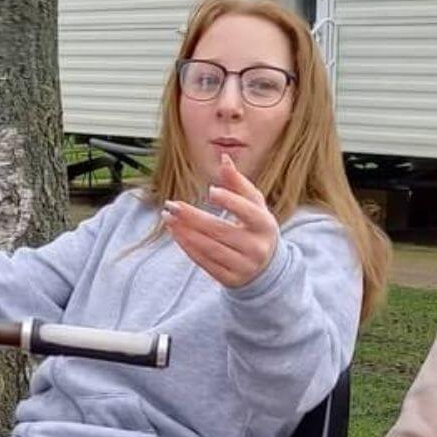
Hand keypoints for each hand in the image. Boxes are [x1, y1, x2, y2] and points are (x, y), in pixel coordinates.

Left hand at [161, 154, 280, 287]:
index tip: (209, 190)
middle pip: (221, 230)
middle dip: (193, 217)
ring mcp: (244, 266)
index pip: (247, 211)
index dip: (230, 201)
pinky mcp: (230, 279)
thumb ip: (239, 183)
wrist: (268, 269)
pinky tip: (176, 233)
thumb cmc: (257, 228)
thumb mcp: (255, 205)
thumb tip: (224, 157)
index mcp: (265, 225)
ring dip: (186, 232)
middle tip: (172, 204)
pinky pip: (205, 262)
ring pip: (210, 248)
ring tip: (168, 218)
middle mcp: (256, 247)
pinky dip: (188, 247)